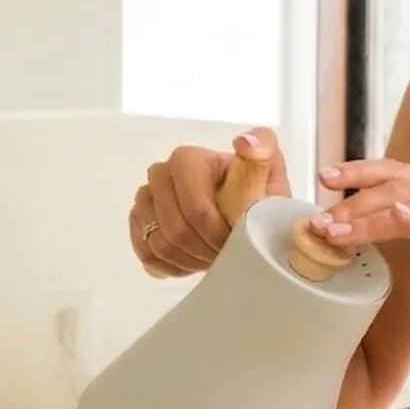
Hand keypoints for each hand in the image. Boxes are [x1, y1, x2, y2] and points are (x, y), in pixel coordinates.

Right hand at [130, 127, 288, 277]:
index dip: (216, 232)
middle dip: (204, 249)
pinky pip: (147, 254)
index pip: (195, 209)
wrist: (244, 219)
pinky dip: (173, 266)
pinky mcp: (139, 221)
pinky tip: (195, 260)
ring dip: (190, 260)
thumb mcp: (270, 177)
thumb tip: (246, 142)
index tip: (235, 239)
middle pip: (175, 230)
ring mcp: (146, 198)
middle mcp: (160, 173)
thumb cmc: (257, 199)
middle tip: (226, 253)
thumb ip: (264, 153)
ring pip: (159, 245)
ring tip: (213, 256)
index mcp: (187, 159)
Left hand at [315, 159, 409, 315]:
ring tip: (335, 227)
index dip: (358, 172)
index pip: (395, 173)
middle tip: (317, 215)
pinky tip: (396, 217)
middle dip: (350, 198)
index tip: (324, 180)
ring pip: (409, 203)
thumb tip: (387, 223)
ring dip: (367, 214)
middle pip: (393, 184)